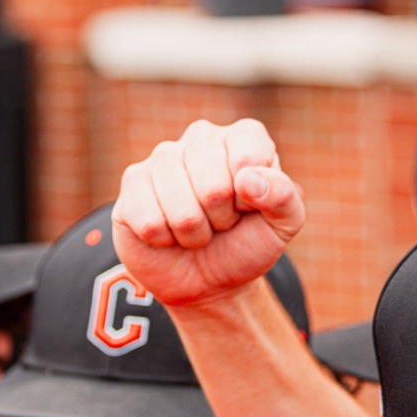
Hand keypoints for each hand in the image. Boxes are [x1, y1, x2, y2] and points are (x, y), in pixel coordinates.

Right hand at [109, 119, 304, 306]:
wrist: (206, 279)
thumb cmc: (245, 244)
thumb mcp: (282, 225)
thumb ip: (283, 197)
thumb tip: (248, 180)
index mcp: (243, 137)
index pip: (247, 158)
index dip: (249, 199)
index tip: (247, 208)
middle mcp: (201, 137)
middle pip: (213, 187)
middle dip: (220, 220)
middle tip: (219, 223)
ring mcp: (162, 158)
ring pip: (180, 207)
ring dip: (192, 233)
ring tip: (195, 230)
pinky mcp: (132, 183)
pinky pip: (149, 220)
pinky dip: (163, 239)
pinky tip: (167, 233)